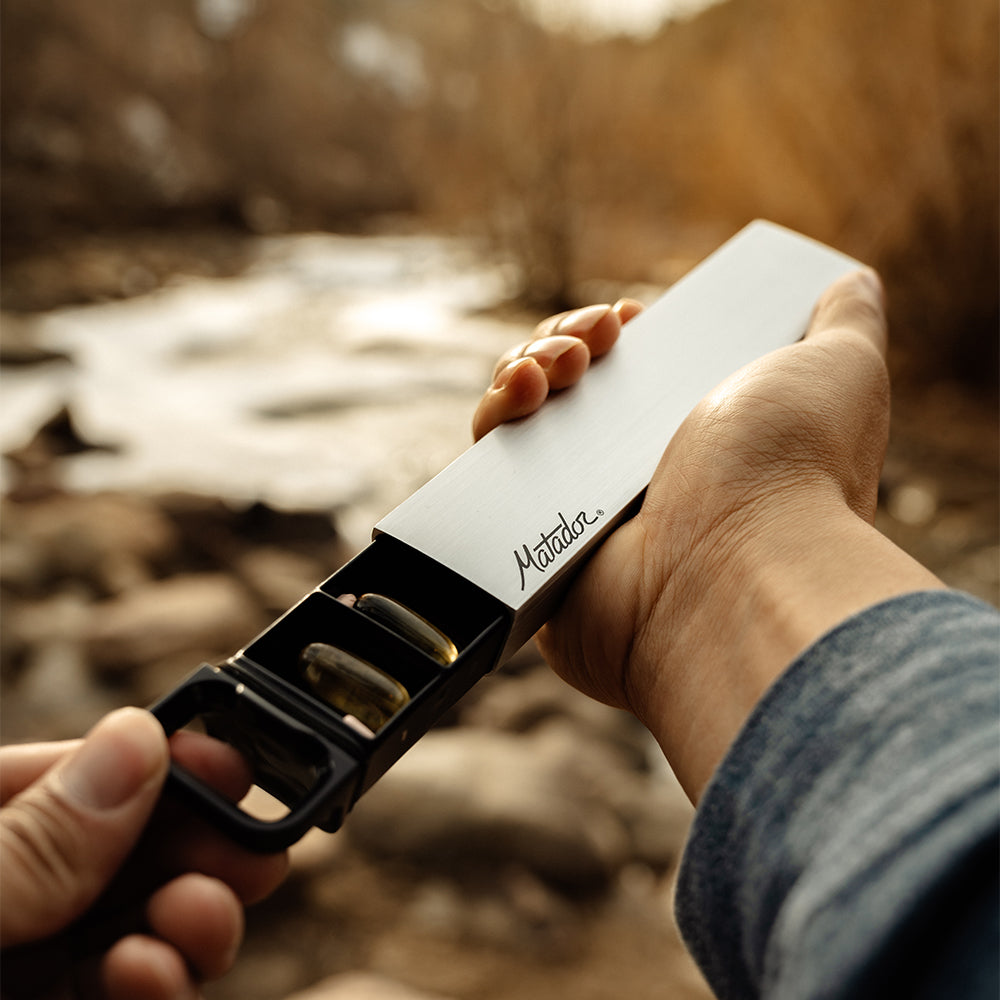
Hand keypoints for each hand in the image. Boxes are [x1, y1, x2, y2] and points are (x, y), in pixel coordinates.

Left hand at [1, 708, 288, 998]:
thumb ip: (31, 844)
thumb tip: (137, 738)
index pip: (63, 772)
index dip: (150, 761)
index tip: (229, 765)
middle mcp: (6, 894)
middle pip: (118, 848)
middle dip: (191, 847)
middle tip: (249, 852)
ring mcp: (23, 966)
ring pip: (134, 923)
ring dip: (189, 917)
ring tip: (203, 917)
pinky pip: (123, 994)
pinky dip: (160, 983)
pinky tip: (155, 974)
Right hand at [475, 272, 943, 800]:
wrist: (738, 574)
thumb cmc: (792, 474)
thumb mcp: (839, 372)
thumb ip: (846, 318)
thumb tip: (848, 278)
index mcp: (690, 443)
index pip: (625, 378)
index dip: (610, 336)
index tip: (625, 315)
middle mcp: (632, 482)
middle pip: (565, 393)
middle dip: (562, 343)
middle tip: (592, 342)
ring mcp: (577, 515)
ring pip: (519, 427)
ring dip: (522, 368)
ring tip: (553, 367)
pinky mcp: (530, 548)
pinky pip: (487, 473)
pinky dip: (493, 418)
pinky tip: (521, 391)